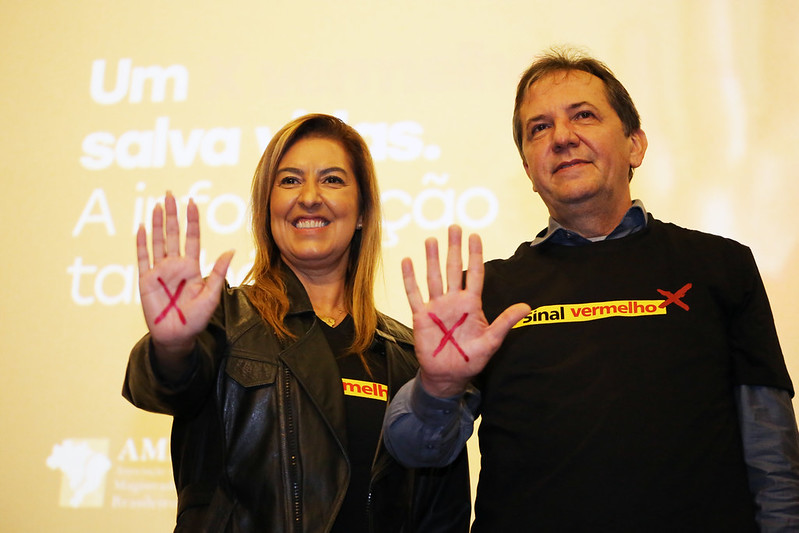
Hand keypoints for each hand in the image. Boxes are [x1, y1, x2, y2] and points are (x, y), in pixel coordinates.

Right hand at [137, 192, 233, 377]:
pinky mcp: (145, 280)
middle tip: (170, 194)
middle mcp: (175, 265)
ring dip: (156, 223)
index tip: (191, 202)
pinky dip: (142, 243)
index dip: (191, 221)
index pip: (191, 238)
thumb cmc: (196, 319)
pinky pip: (143, 258)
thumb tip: (230, 250)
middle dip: (172, 215)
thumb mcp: (211, 296)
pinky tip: (141, 227)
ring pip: (157, 242)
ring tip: (156, 205)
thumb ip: (218, 273)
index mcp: (192, 267)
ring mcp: (159, 271)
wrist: (176, 336)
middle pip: (173, 234)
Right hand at [402, 225, 529, 397]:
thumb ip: (506, 322)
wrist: (449, 375)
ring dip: (432, 259)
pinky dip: (410, 279)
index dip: (475, 255)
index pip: (474, 274)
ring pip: (433, 277)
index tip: (475, 236)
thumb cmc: (471, 358)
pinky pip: (414, 294)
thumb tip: (527, 307)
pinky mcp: (421, 316)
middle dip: (453, 248)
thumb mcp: (492, 341)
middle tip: (454, 227)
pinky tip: (407, 262)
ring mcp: (436, 307)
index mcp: (471, 304)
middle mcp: (453, 301)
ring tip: (431, 239)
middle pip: (453, 269)